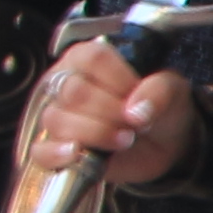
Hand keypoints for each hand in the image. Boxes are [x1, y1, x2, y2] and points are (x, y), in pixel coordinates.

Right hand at [26, 46, 199, 191]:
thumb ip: (158, 91)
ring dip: (97, 133)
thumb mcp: (172, 92)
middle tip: (135, 122)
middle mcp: (65, 83)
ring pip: (58, 120)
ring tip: (125, 139)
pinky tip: (79, 153)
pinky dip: (57, 154)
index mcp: (88, 60)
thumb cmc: (159, 108)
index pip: (91, 58)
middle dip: (111, 111)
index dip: (118, 79)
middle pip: (74, 91)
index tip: (137, 94)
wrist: (163, 145)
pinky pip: (40, 151)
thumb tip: (136, 111)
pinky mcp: (54, 148)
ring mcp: (56, 116)